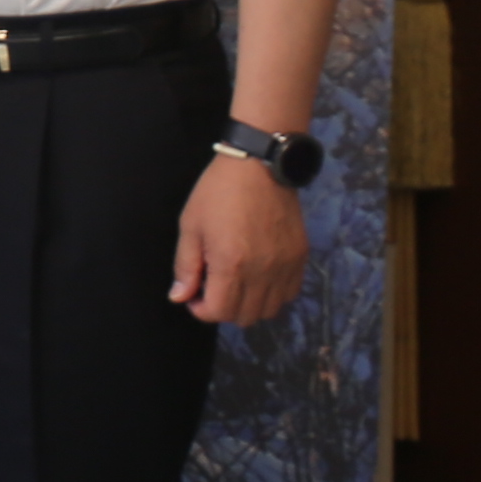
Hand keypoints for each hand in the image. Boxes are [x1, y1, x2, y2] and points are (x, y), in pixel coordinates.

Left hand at [175, 148, 310, 323]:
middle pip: (245, 316)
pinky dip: (273, 293)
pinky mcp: (300, 257)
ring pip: (270, 310)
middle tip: (213, 287)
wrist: (260, 165)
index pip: (219, 312)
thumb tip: (180, 298)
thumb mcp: (190, 226)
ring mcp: (285, 266)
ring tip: (236, 282)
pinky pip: (290, 293)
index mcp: (231, 264)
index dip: (201, 310)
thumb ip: (185, 267)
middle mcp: (262, 272)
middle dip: (223, 309)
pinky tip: (259, 276)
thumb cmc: (218, 192)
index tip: (195, 295)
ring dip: (250, 304)